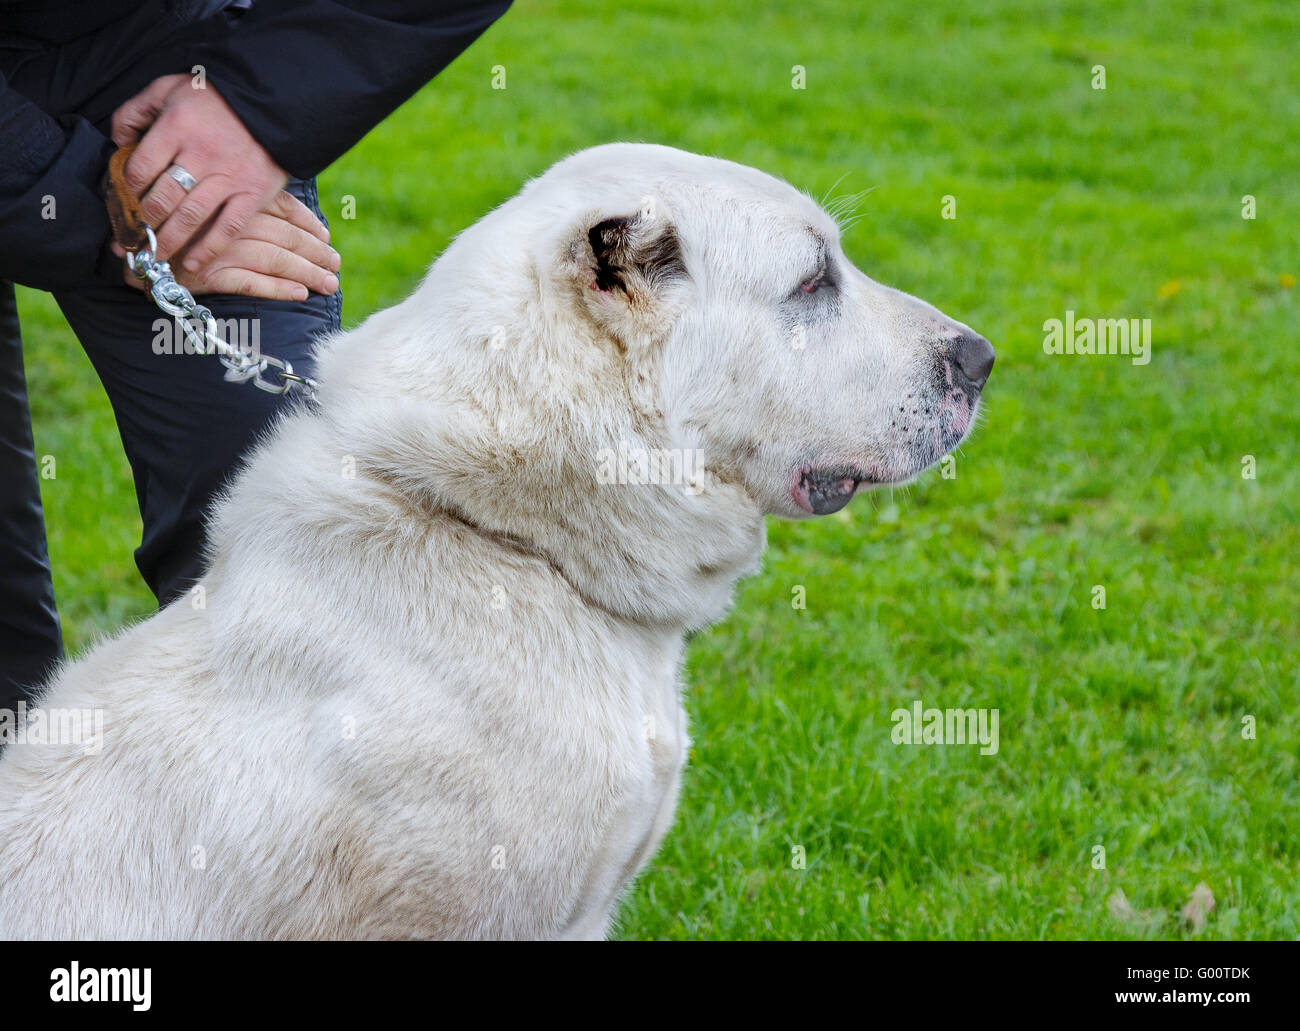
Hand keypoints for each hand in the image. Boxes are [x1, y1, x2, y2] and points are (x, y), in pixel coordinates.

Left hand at [112, 73, 288, 274]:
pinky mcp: (253, 194)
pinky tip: (191, 265)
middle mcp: (202, 155)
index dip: (126, 192)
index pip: (140, 169)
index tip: (121, 206)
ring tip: (151, 258)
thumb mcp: (169, 88)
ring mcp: (229, 178)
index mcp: (177, 127)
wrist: (273, 102)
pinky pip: (228, 228)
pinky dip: (208, 250)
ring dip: (167, 243)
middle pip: (162, 199)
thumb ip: (137, 111)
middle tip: (129, 242)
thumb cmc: (216, 97)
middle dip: (141, 225)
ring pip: (190, 218)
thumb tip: (118, 142)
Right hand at [124, 190, 339, 301]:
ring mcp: (219, 247)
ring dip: (307, 272)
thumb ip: (240, 201)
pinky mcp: (208, 274)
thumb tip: (279, 213)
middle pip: (285, 236)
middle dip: (315, 252)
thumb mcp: (206, 201)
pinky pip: (251, 283)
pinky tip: (300, 294)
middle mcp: (228, 219)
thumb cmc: (171, 222)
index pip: (280, 208)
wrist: (126, 243)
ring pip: (275, 259)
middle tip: (335, 264)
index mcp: (230, 196)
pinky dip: (277, 288)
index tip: (326, 236)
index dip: (307, 224)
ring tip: (328, 284)